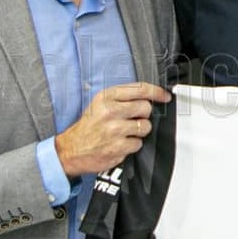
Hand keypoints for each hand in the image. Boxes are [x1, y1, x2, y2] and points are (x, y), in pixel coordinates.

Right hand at [56, 82, 171, 177]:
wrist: (72, 149)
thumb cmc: (89, 126)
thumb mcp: (99, 104)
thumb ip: (122, 98)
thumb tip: (148, 96)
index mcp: (106, 97)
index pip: (140, 89)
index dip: (156, 92)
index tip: (164, 96)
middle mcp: (110, 111)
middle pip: (146, 108)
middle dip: (143, 114)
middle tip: (132, 119)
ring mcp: (114, 130)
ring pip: (145, 126)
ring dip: (138, 131)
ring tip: (124, 132)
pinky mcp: (118, 147)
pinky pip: (138, 143)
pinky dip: (132, 145)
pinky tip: (120, 143)